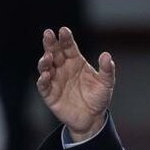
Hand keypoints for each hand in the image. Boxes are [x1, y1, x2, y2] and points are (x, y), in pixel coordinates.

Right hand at [37, 27, 115, 141]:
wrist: (92, 119)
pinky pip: (43, 85)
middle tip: (48, 34)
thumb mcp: (106, 83)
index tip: (64, 30)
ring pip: (46, 67)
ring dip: (44, 60)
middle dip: (50, 43)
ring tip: (48, 56)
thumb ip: (106, 70)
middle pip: (54, 53)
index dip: (65, 39)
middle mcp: (63, 68)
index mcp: (76, 62)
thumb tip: (106, 55)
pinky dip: (43, 79)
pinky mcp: (50, 94)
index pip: (68, 47)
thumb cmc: (98, 98)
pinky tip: (46, 74)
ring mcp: (55, 80)